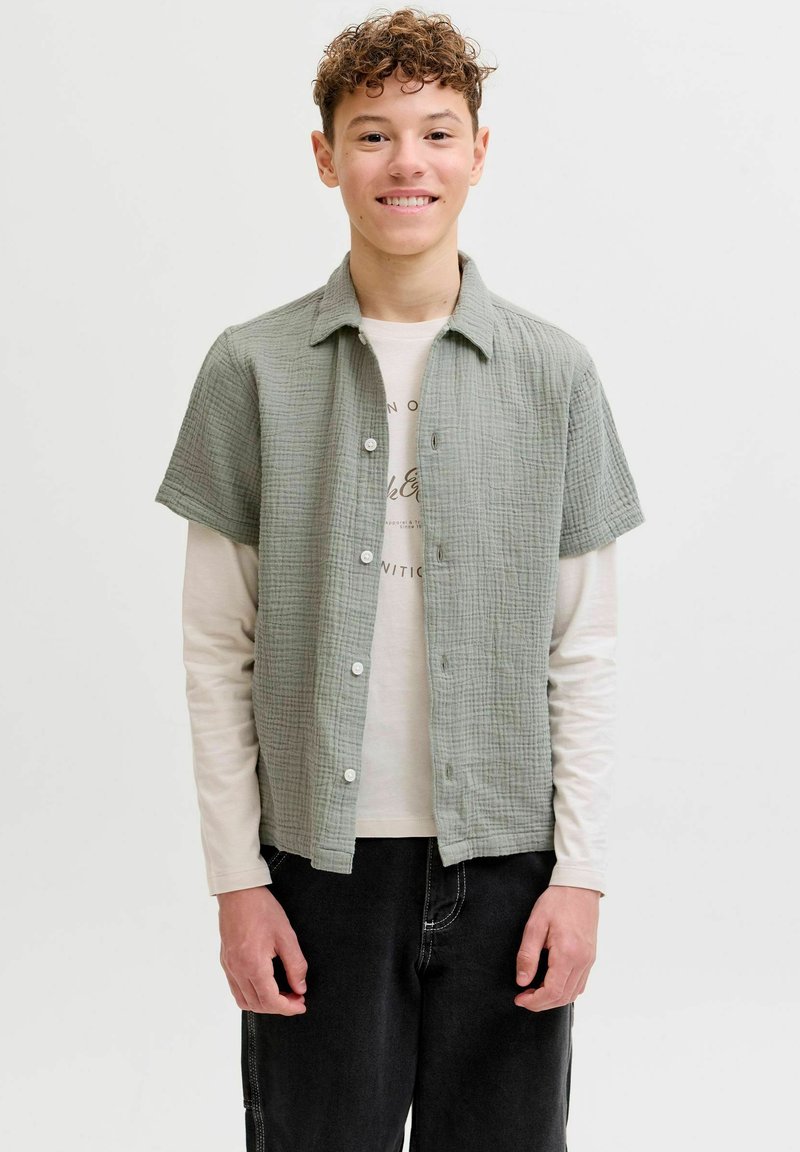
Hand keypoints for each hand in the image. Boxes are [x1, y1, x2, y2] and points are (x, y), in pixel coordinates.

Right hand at [217, 886, 308, 1014]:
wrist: (239, 892)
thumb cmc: (261, 909)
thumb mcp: (286, 936)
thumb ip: (295, 965)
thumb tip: (300, 987)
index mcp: (253, 964)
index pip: (270, 1001)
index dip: (288, 1008)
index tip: (301, 1004)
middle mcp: (237, 970)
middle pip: (257, 1005)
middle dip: (279, 1007)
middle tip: (295, 997)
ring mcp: (229, 967)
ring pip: (244, 1001)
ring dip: (264, 1004)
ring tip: (281, 994)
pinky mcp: (225, 961)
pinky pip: (236, 989)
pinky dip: (250, 995)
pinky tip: (264, 986)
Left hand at [513, 884, 599, 1011]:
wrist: (579, 886)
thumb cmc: (556, 902)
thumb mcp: (535, 924)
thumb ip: (528, 955)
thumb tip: (522, 981)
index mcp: (568, 954)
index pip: (552, 991)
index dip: (534, 1001)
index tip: (519, 999)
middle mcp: (582, 961)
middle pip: (563, 997)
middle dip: (542, 1004)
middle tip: (524, 998)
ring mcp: (589, 960)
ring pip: (573, 994)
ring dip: (553, 999)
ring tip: (535, 993)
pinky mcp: (591, 957)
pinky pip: (580, 984)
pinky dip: (565, 991)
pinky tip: (552, 984)